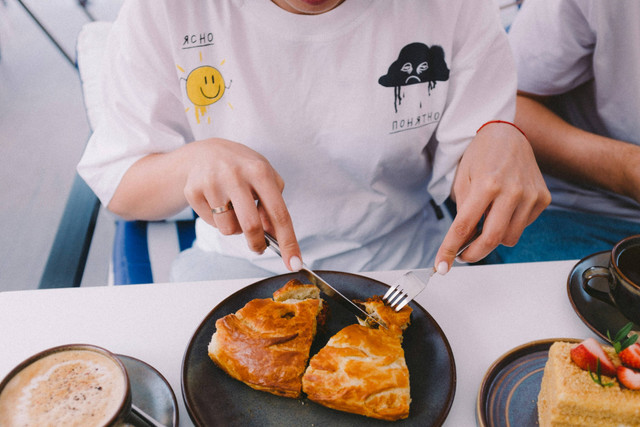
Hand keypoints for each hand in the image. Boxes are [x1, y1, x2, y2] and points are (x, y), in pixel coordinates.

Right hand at [182, 138, 301, 269]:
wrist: (204, 152)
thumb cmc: (242, 168)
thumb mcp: (264, 177)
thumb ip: (273, 204)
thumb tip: (273, 234)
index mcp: (259, 171)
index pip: (278, 213)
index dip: (288, 241)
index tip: (294, 263)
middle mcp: (235, 175)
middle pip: (251, 226)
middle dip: (258, 243)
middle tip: (259, 246)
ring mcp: (212, 183)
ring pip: (229, 229)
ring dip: (236, 228)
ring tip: (233, 209)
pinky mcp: (193, 191)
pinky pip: (212, 224)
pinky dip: (218, 220)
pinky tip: (217, 202)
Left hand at [434, 122, 550, 271]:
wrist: (508, 134)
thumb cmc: (481, 154)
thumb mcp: (463, 179)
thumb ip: (463, 212)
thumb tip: (463, 242)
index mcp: (487, 184)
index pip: (464, 227)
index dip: (450, 249)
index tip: (442, 266)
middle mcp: (512, 191)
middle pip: (492, 240)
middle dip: (473, 254)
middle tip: (461, 256)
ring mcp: (531, 196)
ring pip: (509, 238)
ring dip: (492, 240)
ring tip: (483, 224)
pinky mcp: (543, 199)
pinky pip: (522, 226)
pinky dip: (509, 226)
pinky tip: (503, 209)